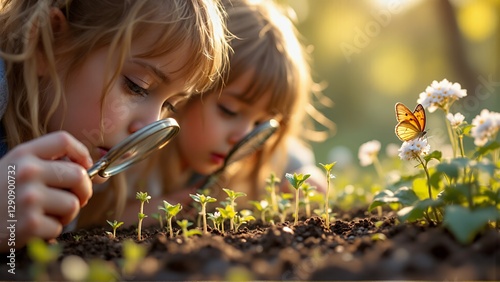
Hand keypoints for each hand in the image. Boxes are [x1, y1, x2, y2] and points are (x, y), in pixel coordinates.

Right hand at [0, 131, 92, 251]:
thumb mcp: (14, 168)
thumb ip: (46, 163)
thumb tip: (89, 169)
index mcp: (23, 154)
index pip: (63, 140)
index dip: (81, 152)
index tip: (85, 165)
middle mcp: (27, 173)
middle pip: (78, 175)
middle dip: (83, 190)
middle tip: (76, 198)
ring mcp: (29, 199)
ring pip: (73, 204)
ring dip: (66, 213)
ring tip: (48, 214)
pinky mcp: (30, 225)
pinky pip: (59, 227)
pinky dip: (50, 231)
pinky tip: (33, 228)